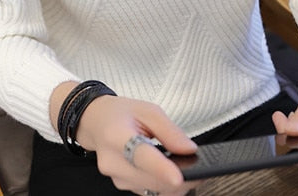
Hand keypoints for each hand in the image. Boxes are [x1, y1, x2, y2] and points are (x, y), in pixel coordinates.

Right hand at [76, 94, 197, 194]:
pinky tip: (173, 173)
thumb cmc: (120, 113)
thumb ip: (170, 130)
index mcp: (117, 136)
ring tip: (189, 168)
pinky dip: (164, 184)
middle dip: (180, 179)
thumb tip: (189, 150)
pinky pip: (149, 190)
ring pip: (152, 189)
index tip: (179, 177)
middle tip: (201, 168)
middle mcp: (114, 162)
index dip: (161, 169)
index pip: (141, 156)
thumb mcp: (148, 110)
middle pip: (151, 179)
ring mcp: (117, 178)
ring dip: (173, 184)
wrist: (95, 122)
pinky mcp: (122, 185)